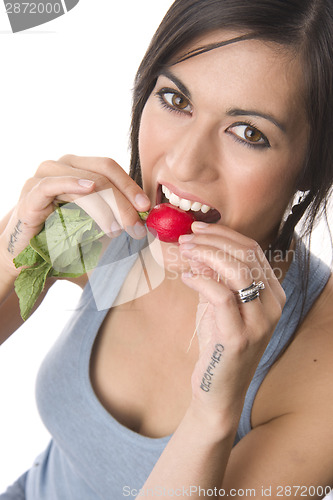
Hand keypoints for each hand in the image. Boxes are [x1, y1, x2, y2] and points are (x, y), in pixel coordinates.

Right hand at [0, 155, 150, 277]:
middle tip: (136, 226)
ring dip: (107, 206)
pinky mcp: (30, 193)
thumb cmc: (62, 239)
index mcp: (79, 168)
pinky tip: (89, 190)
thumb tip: (147, 219)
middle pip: (103, 174)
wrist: (27, 257)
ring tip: (117, 230)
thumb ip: (116, 216)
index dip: (131, 185)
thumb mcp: (95, 224)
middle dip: (124, 201)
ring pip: (86, 181)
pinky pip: (52, 184)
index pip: (111, 168)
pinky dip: (72, 184)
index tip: (146, 208)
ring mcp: (44, 176)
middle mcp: (62, 166)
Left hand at [179, 222, 285, 421]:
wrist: (218, 391)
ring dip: (207, 254)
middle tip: (187, 237)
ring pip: (238, 270)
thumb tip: (199, 247)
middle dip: (213, 240)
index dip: (224, 234)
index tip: (198, 228)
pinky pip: (221, 296)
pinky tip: (185, 277)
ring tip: (185, 251)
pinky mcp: (239, 337)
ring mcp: (259, 323)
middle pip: (247, 255)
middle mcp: (272, 306)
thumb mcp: (216, 305)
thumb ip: (213, 277)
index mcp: (272, 295)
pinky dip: (200, 280)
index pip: (253, 250)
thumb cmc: (218, 344)